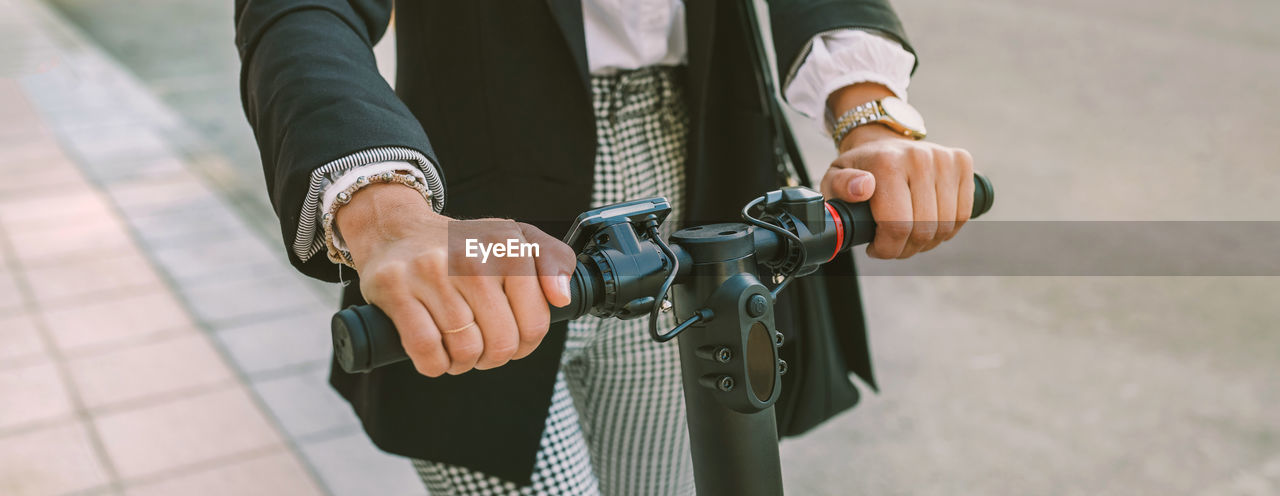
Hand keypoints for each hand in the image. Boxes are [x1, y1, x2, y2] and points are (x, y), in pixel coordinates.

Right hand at [336, 183, 575, 376]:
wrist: (396, 230)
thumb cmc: (462, 245)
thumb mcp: (515, 239)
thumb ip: (554, 260)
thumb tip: (562, 298)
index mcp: (506, 245)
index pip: (535, 323)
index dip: (526, 343)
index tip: (514, 337)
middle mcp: (470, 256)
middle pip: (501, 342)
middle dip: (495, 356)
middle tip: (484, 348)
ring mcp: (430, 271)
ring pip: (465, 350)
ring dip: (463, 362)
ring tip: (459, 348)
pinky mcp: (395, 288)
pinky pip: (426, 349)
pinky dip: (434, 364)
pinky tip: (436, 355)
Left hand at [820, 119, 973, 259]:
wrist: (882, 143)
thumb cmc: (859, 169)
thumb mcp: (835, 178)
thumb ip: (840, 186)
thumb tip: (862, 188)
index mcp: (887, 163)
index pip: (897, 226)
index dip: (888, 248)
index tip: (876, 249)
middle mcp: (919, 157)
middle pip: (923, 229)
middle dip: (905, 248)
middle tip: (892, 245)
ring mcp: (944, 158)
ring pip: (945, 226)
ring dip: (927, 242)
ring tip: (908, 236)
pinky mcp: (961, 162)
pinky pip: (963, 213)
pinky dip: (947, 228)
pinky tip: (929, 226)